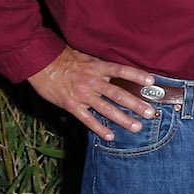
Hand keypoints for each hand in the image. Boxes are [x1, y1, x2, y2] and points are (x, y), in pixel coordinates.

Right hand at [27, 46, 155, 138]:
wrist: (41, 64)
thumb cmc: (66, 59)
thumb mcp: (87, 57)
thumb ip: (103, 67)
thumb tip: (121, 73)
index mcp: (98, 67)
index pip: (122, 70)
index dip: (137, 75)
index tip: (152, 82)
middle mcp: (92, 81)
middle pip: (118, 94)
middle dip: (136, 104)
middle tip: (150, 113)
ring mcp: (82, 94)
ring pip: (106, 109)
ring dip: (123, 119)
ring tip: (137, 127)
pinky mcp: (72, 105)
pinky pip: (88, 119)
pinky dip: (99, 128)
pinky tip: (111, 136)